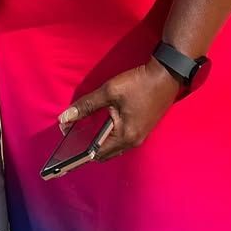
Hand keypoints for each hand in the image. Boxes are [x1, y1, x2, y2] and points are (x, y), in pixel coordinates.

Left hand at [58, 58, 181, 161]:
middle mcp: (133, 143)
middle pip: (105, 153)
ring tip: (83, 129)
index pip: (97, 154)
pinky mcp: (143, 129)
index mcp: (125, 137)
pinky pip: (122, 140)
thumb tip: (64, 118)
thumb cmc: (137, 84)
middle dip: (88, 146)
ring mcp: (140, 137)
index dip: (79, 149)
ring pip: (114, 147)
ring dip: (100, 141)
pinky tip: (102, 124)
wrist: (166, 75)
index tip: (66, 139)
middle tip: (72, 132)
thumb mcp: (109, 92)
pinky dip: (110, 136)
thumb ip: (86, 105)